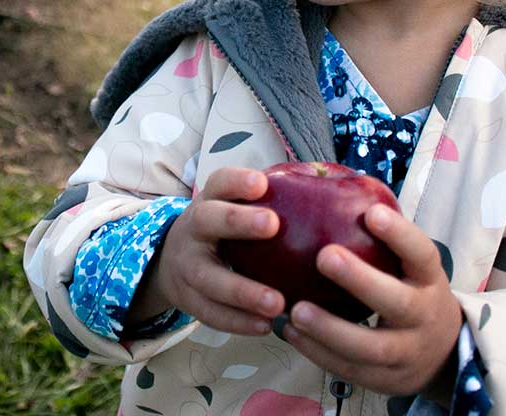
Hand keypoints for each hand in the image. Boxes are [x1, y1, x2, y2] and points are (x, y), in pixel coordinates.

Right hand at [131, 167, 285, 335]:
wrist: (170, 262)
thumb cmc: (223, 231)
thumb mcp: (234, 208)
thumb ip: (276, 198)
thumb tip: (335, 180)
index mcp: (210, 201)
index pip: (219, 183)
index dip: (237, 182)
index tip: (262, 183)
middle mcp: (194, 230)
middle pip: (208, 220)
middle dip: (237, 221)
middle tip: (272, 224)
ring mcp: (187, 266)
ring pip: (209, 278)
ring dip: (242, 291)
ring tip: (276, 302)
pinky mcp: (188, 300)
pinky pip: (210, 313)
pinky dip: (237, 322)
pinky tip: (265, 326)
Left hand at [281, 204, 462, 399]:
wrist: (440, 352)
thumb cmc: (408, 289)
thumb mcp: (408, 265)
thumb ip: (378, 234)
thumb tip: (323, 176)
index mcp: (429, 279)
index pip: (422, 253)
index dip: (400, 234)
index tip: (371, 212)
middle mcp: (423, 316)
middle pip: (397, 302)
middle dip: (362, 280)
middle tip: (324, 255)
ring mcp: (407, 353)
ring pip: (372, 347)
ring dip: (331, 329)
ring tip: (296, 309)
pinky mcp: (386, 381)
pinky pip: (351, 369)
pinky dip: (319, 353)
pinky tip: (290, 332)